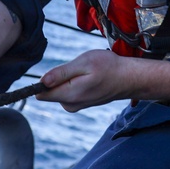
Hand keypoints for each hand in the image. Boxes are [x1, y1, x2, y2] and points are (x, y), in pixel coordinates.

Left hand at [37, 49, 169, 110]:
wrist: (129, 78)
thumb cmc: (108, 67)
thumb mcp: (84, 63)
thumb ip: (62, 73)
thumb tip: (41, 81)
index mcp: (69, 95)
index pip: (41, 93)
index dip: (41, 80)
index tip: (54, 71)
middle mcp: (70, 105)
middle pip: (50, 90)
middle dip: (58, 76)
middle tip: (78, 67)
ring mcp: (76, 105)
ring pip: (59, 89)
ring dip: (68, 78)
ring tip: (86, 71)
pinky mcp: (80, 103)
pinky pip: (68, 90)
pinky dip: (75, 81)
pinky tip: (90, 77)